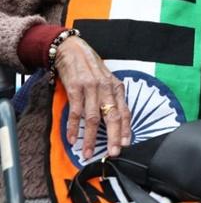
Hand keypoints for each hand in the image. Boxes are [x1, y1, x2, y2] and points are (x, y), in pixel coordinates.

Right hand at [55, 37, 130, 158]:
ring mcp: (91, 88)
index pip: (125, 111)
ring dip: (91, 138)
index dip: (126, 129)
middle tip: (113, 152)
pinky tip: (73, 138)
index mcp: (116, 87)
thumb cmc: (91, 67)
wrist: (72, 50)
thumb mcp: (107, 80)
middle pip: (112, 116)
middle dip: (114, 137)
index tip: (126, 144)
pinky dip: (74, 127)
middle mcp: (106, 88)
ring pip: (93, 118)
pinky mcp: (75, 88)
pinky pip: (75, 112)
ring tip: (88, 152)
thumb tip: (116, 119)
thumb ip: (112, 97)